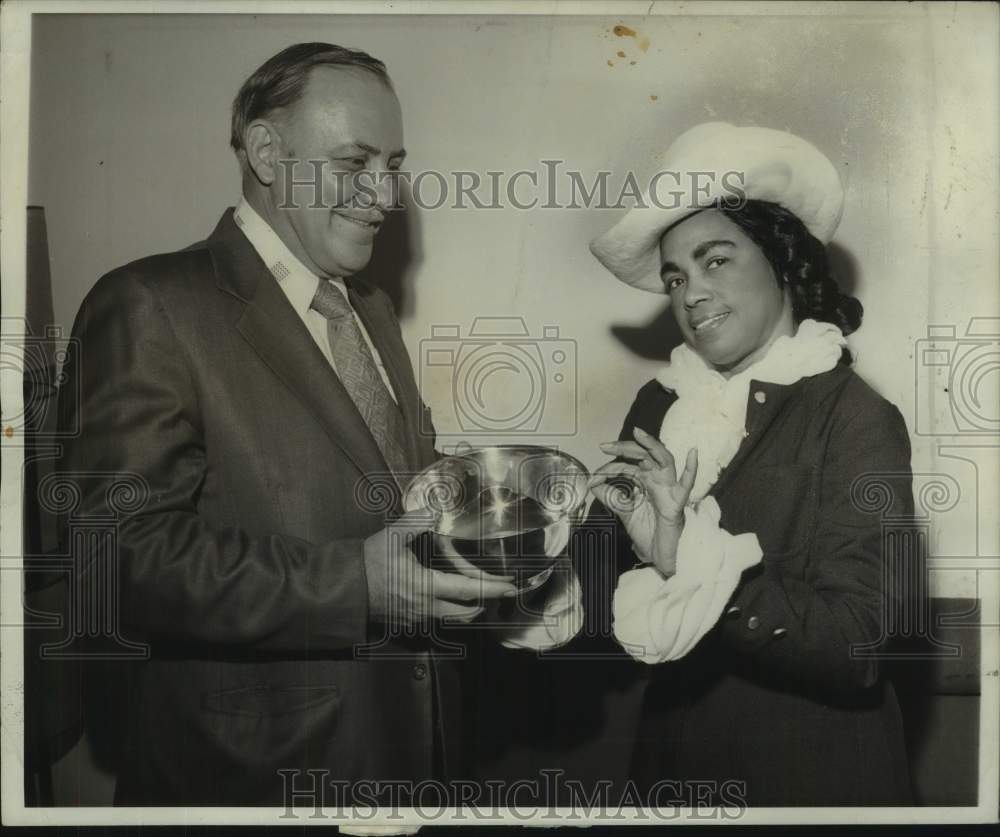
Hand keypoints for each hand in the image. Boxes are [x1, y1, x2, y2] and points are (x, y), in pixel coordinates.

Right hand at [363, 508, 516, 625]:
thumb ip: (414, 522)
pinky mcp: (408, 622)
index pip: (470, 591)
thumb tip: (434, 509)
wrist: (343, 591)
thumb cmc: (368, 564)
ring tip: (479, 594)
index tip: (511, 587)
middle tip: (498, 589)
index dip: (493, 588)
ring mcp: (417, 618)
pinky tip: (449, 598)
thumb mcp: (391, 537)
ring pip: (453, 618)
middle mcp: (427, 608)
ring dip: (469, 608)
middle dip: (485, 601)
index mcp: (427, 587)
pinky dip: (451, 610)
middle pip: (467, 611)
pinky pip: (437, 619)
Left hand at [589, 427, 697, 575]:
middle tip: (605, 446)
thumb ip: (610, 497)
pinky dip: (691, 469)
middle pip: (643, 456)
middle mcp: (658, 480)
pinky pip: (686, 484)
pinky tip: (692, 453)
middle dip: (624, 448)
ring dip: (652, 446)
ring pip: (664, 460)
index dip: (608, 469)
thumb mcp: (623, 511)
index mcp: (645, 481)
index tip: (592, 478)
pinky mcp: (677, 502)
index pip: (627, 466)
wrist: (659, 556)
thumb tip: (594, 484)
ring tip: (639, 434)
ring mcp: (669, 489)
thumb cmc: (647, 533)